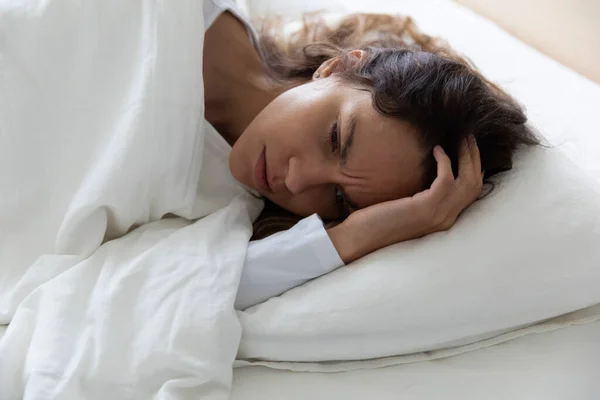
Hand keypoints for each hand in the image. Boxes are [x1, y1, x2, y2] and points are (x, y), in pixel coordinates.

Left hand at [328, 135, 482, 262]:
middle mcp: (446, 219)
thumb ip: (422, 196)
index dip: (475, 168)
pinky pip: (446, 179)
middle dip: (475, 157)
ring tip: (461, 136)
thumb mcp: (406, 206)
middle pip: (475, 185)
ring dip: (466, 155)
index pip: (472, 193)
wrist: (361, 237)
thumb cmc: (377, 219)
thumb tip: (426, 172)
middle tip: (469, 135)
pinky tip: (435, 149)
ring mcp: (438, 216)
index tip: (470, 148)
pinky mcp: (426, 209)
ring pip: (467, 181)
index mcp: (443, 219)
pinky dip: (444, 161)